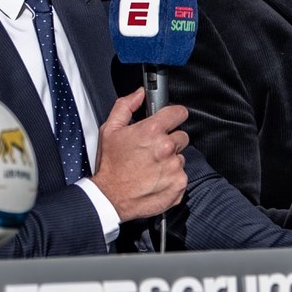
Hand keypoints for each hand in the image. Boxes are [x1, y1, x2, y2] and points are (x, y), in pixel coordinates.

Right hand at [92, 89, 188, 221]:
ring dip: (170, 160)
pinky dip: (171, 177)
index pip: (179, 112)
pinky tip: (155, 179)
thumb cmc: (110, 166)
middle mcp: (167, 147)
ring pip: (181, 157)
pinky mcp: (179, 184)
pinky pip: (181, 175)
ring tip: (151, 167)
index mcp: (152, 130)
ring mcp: (174, 167)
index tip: (171, 119)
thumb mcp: (110, 130)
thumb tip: (139, 94)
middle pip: (181, 136)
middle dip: (170, 141)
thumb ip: (126, 106)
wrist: (110, 198)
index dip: (174, 115)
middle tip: (153, 150)